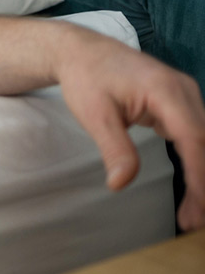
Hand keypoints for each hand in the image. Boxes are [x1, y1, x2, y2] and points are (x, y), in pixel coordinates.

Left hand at [53, 24, 204, 230]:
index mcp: (165, 89)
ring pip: (203, 141)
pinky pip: (195, 136)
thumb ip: (114, 149)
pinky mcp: (179, 103)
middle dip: (204, 184)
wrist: (81, 51)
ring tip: (194, 212)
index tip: (198, 205)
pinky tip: (193, 189)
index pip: (193, 138)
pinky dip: (196, 162)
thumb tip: (120, 184)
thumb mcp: (95, 115)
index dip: (199, 175)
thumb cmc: (86, 77)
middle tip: (194, 221)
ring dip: (202, 176)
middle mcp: (183, 90)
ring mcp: (185, 95)